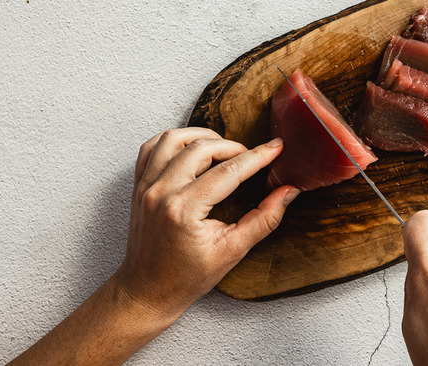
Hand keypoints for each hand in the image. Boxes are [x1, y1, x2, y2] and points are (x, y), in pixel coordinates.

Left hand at [114, 128, 299, 318]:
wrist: (148, 291)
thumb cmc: (186, 278)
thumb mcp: (232, 251)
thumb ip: (264, 219)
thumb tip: (288, 192)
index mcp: (184, 210)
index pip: (229, 171)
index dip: (257, 157)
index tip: (276, 147)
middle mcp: (161, 193)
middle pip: (201, 148)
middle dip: (233, 147)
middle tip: (251, 157)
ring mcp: (146, 187)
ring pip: (174, 139)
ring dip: (202, 137)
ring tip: (223, 150)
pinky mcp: (139, 186)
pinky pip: (152, 147)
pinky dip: (174, 141)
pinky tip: (192, 149)